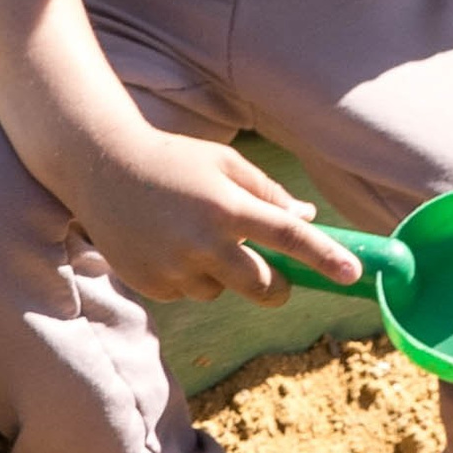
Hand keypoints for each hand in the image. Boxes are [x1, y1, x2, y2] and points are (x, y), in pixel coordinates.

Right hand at [64, 127, 361, 307]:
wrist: (99, 170)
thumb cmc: (172, 160)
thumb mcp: (223, 163)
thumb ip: (268, 192)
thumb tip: (307, 220)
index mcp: (228, 205)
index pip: (288, 238)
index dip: (324, 257)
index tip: (353, 274)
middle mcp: (203, 241)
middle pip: (263, 286)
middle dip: (278, 288)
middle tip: (277, 280)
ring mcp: (175, 267)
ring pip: (221, 290)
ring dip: (221, 275)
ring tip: (190, 238)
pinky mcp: (152, 284)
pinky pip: (188, 292)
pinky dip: (187, 277)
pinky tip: (165, 246)